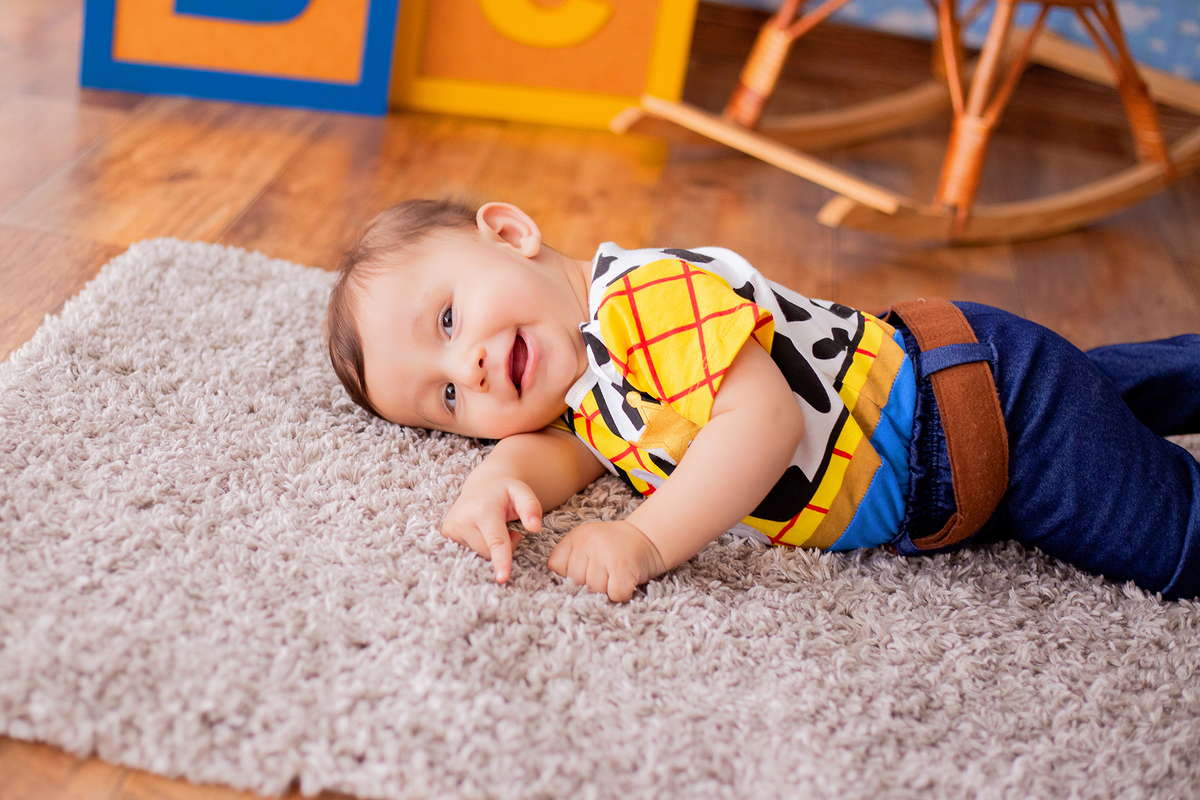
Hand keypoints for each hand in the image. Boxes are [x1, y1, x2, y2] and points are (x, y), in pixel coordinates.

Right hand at [441, 476, 542, 582]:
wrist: (482, 484)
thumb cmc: (505, 491)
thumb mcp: (522, 492)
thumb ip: (531, 507)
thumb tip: (536, 527)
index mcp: (483, 510)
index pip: (495, 540)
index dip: (501, 560)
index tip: (502, 578)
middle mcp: (462, 520)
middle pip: (489, 552)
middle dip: (503, 547)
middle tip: (507, 529)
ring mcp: (450, 528)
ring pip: (479, 555)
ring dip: (490, 546)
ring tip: (492, 527)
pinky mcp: (446, 534)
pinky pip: (468, 553)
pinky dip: (479, 546)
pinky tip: (480, 531)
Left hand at [547, 520, 666, 602]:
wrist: (648, 537)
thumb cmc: (615, 548)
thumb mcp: (587, 545)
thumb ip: (570, 561)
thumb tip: (559, 592)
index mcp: (576, 537)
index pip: (557, 567)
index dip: (569, 577)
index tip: (583, 573)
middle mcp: (588, 542)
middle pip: (575, 582)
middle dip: (588, 586)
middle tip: (604, 576)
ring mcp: (606, 552)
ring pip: (594, 590)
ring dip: (606, 592)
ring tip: (614, 578)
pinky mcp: (623, 565)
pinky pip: (614, 594)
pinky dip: (621, 595)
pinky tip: (625, 583)